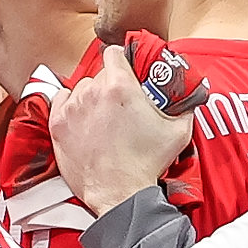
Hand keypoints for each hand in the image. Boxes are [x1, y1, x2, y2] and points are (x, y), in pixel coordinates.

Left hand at [46, 43, 201, 213]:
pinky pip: (60, 100)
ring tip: (101, 118)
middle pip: (99, 74)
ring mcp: (73, 108)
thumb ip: (184, 105)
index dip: (120, 61)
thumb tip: (189, 94)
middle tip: (118, 105)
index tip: (123, 71)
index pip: (113, 53)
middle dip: (109, 85)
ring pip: (81, 88)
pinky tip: (82, 119)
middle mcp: (93, 92)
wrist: (119, 194)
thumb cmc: (145, 164)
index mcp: (120, 86)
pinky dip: (69, 106)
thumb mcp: (178, 131)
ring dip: (90, 98)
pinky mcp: (58, 124)